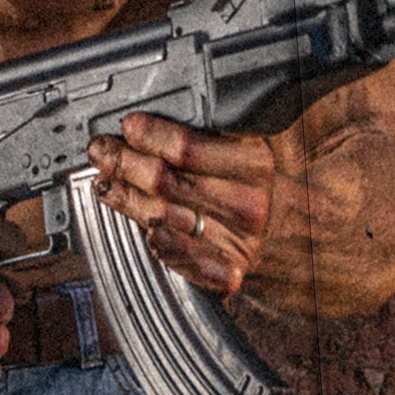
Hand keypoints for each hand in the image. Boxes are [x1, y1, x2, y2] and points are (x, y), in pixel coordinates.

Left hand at [88, 114, 273, 295]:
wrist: (293, 236)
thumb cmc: (256, 187)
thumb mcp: (248, 150)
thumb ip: (211, 136)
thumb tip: (153, 122)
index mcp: (253, 164)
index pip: (187, 146)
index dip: (150, 134)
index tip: (128, 125)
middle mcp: (246, 202)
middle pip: (166, 180)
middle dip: (124, 162)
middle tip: (101, 151)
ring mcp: (237, 240)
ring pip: (163, 216)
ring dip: (126, 199)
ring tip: (105, 183)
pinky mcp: (228, 272)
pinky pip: (185, 261)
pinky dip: (162, 246)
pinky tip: (145, 232)